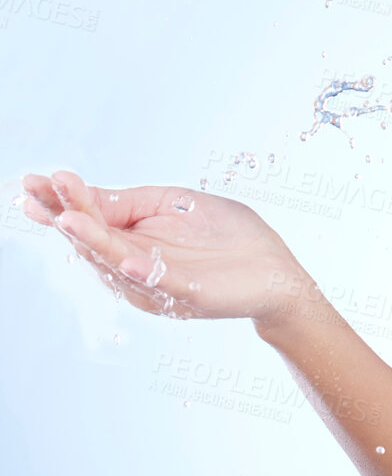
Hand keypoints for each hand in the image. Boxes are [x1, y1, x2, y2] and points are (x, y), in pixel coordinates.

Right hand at [19, 169, 309, 324]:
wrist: (275, 270)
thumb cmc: (227, 234)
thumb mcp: (175, 203)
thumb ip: (130, 203)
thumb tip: (83, 194)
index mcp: (133, 240)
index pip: (90, 220)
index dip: (60, 203)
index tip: (32, 181)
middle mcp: (136, 265)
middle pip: (93, 240)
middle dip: (65, 214)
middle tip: (38, 189)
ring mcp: (159, 282)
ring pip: (117, 262)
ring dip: (93, 240)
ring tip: (68, 217)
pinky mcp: (188, 293)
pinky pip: (160, 283)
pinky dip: (141, 271)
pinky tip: (125, 256)